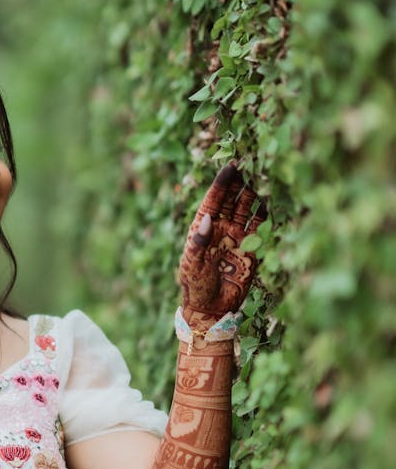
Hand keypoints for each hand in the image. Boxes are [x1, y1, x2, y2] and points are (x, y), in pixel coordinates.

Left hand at [178, 163, 264, 321]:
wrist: (211, 308)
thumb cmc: (195, 286)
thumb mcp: (192, 265)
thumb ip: (199, 243)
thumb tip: (207, 219)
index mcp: (203, 227)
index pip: (215, 198)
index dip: (223, 181)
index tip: (233, 164)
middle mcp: (221, 227)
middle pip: (233, 197)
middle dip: (242, 180)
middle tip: (254, 160)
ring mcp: (237, 236)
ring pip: (248, 207)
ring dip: (255, 192)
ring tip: (267, 173)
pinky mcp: (252, 247)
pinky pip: (261, 226)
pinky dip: (268, 212)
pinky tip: (276, 198)